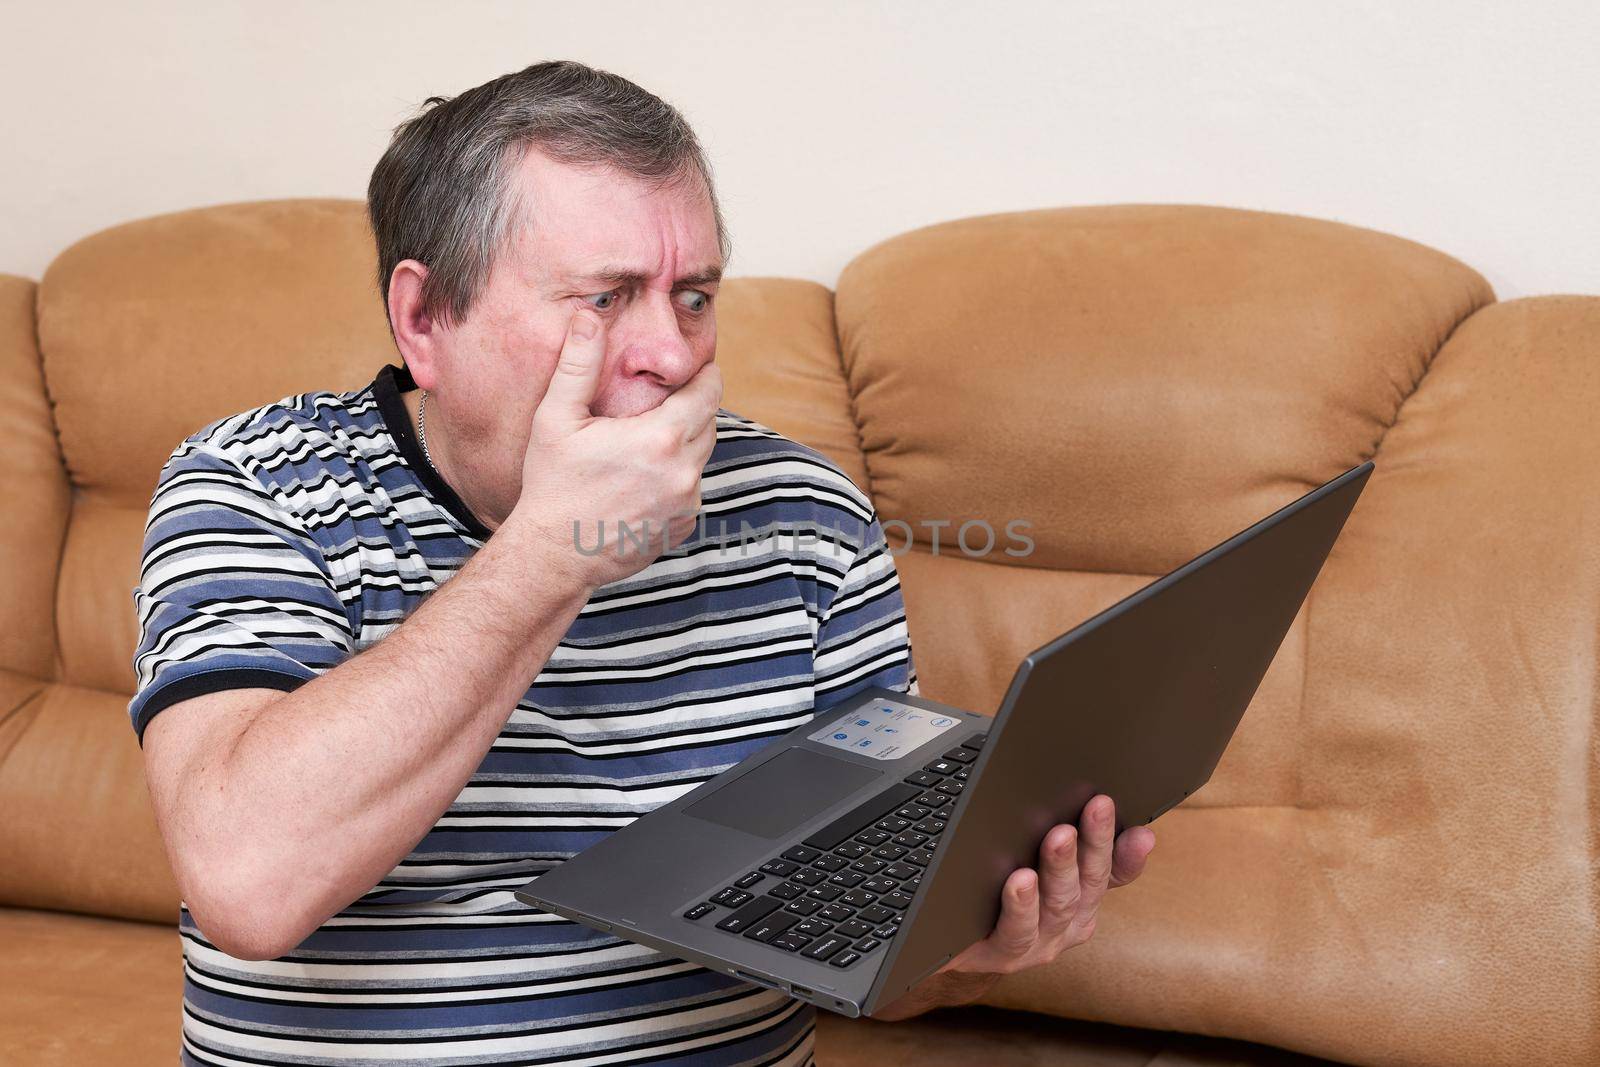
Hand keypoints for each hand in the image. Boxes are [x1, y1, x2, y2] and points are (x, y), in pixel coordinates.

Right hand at [507, 307, 721, 589]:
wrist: (554, 555)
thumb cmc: (551, 484)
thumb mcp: (556, 418)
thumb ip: (579, 363)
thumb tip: (588, 315)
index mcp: (661, 438)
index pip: (710, 389)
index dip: (700, 375)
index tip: (683, 371)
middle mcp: (684, 471)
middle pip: (708, 421)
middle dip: (689, 407)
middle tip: (655, 404)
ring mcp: (687, 502)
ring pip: (701, 456)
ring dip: (681, 443)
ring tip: (640, 443)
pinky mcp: (683, 526)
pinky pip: (691, 488)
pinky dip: (674, 478)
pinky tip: (639, 480)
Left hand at [936, 794, 1154, 978]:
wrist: (955, 942)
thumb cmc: (997, 892)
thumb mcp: (1037, 862)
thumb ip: (1067, 839)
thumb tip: (1085, 798)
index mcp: (1082, 896)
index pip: (1115, 873)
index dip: (1130, 855)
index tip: (1142, 831)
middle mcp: (1069, 921)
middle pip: (1090, 880)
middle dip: (1096, 841)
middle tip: (1098, 806)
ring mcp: (1042, 941)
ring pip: (1059, 904)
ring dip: (1061, 867)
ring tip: (1059, 836)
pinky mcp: (1007, 953)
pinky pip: (1018, 930)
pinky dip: (1022, 904)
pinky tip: (1020, 881)